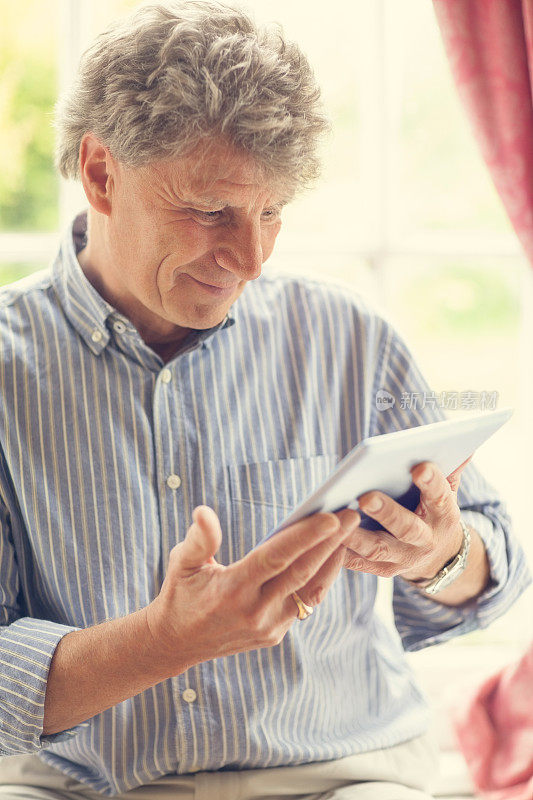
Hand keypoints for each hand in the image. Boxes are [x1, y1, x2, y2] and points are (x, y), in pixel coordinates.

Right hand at [146, 505, 359, 672]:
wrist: (176, 644)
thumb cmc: (180, 595)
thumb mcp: (181, 563)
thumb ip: (199, 539)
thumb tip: (204, 512)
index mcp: (231, 590)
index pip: (275, 558)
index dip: (305, 537)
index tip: (330, 517)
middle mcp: (254, 611)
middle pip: (302, 572)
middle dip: (331, 543)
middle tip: (351, 516)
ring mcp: (268, 626)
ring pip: (311, 590)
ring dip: (333, 561)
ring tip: (349, 533)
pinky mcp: (274, 634)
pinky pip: (305, 603)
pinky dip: (321, 579)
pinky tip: (331, 557)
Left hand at [343, 458, 470, 580]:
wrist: (437, 558)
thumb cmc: (434, 512)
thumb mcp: (447, 492)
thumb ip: (450, 470)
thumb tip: (466, 446)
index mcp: (444, 516)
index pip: (439, 497)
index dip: (431, 482)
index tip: (419, 467)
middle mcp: (425, 540)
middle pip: (406, 528)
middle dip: (386, 512)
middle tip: (366, 497)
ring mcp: (403, 558)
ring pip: (377, 549)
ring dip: (355, 535)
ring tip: (336, 516)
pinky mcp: (382, 570)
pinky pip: (358, 562)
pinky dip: (340, 551)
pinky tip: (324, 536)